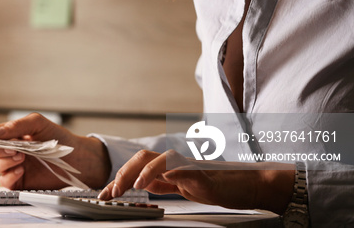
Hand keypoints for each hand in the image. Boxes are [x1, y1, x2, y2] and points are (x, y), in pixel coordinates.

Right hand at [0, 113, 110, 189]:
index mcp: (11, 135)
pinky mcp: (19, 181)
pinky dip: (9, 176)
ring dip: (5, 162)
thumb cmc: (59, 138)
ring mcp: (13, 166)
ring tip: (22, 158)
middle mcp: (10, 150)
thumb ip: (16, 126)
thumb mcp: (37, 124)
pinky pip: (4, 182)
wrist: (76, 158)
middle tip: (15, 149)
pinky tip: (21, 170)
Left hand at [98, 149, 294, 213]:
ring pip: (151, 158)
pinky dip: (154, 172)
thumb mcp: (184, 188)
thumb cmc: (219, 186)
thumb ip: (164, 183)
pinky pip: (171, 166)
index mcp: (169, 168)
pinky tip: (144, 183)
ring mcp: (184, 164)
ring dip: (132, 172)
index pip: (138, 168)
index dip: (119, 179)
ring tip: (122, 188)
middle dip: (120, 174)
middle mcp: (173, 162)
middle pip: (140, 158)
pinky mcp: (195, 170)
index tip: (105, 195)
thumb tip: (143, 185)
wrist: (247, 185)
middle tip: (109, 193)